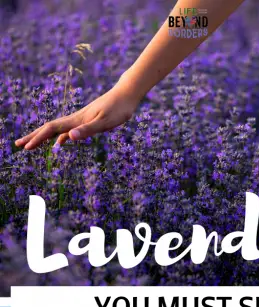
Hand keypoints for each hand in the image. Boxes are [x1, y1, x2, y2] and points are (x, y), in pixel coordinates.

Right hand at [15, 81, 138, 150]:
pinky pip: (68, 131)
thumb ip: (87, 130)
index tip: (26, 148)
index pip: (51, 130)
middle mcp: (75, 119)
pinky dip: (60, 138)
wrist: (126, 94)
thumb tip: (68, 138)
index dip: (38, 139)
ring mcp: (80, 120)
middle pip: (49, 129)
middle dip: (33, 137)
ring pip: (56, 130)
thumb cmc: (118, 108)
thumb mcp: (104, 122)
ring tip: (32, 145)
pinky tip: (59, 144)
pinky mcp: (87, 121)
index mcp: (76, 120)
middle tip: (18, 145)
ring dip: (43, 137)